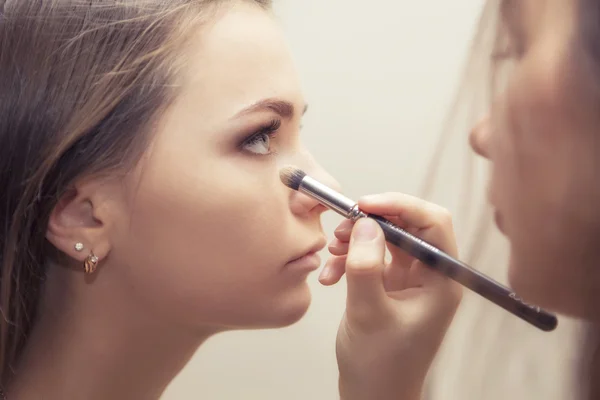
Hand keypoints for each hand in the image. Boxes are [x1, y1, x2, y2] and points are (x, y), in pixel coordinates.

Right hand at [319, 193, 461, 399]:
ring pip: (386, 238)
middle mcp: (429, 275)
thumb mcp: (368, 314)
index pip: (433, 223)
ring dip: (356, 239)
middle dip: (373, 221)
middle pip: (408, 225)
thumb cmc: (380, 365)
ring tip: (332, 250)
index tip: (364, 205)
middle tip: (342, 226)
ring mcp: (410, 279)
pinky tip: (330, 274)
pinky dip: (349, 258)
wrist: (372, 395)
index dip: (401, 205)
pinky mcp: (390, 285)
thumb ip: (365, 266)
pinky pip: (371, 256)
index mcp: (441, 280)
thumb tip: (364, 224)